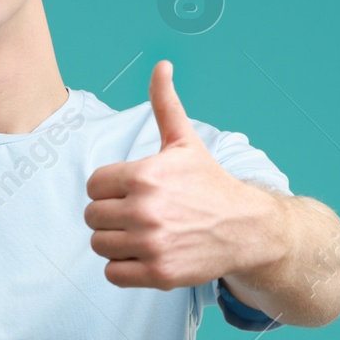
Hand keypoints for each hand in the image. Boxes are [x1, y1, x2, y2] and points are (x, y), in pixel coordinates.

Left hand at [83, 61, 286, 289]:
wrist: (247, 228)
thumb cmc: (209, 183)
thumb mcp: (185, 142)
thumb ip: (165, 104)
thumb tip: (161, 65)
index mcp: (144, 175)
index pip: (93, 186)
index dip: (110, 189)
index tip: (133, 191)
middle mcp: (144, 210)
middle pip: (92, 216)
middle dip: (111, 215)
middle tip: (138, 214)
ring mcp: (151, 244)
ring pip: (99, 245)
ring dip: (116, 242)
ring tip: (142, 234)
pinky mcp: (158, 273)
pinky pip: (112, 274)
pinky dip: (123, 268)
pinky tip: (145, 254)